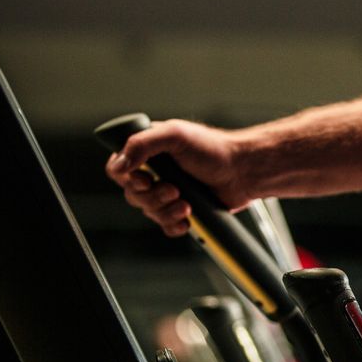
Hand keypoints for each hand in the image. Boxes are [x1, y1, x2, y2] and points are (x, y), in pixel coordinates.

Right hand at [103, 119, 250, 236]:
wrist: (243, 172)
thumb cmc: (214, 149)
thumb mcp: (175, 135)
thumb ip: (142, 144)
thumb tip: (120, 165)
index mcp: (148, 152)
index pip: (118, 169)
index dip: (127, 179)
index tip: (145, 180)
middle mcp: (155, 173)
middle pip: (132, 195)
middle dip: (153, 197)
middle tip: (175, 190)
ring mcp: (168, 193)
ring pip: (150, 212)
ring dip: (166, 211)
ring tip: (187, 204)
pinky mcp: (183, 210)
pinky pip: (166, 226)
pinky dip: (174, 225)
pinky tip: (188, 218)